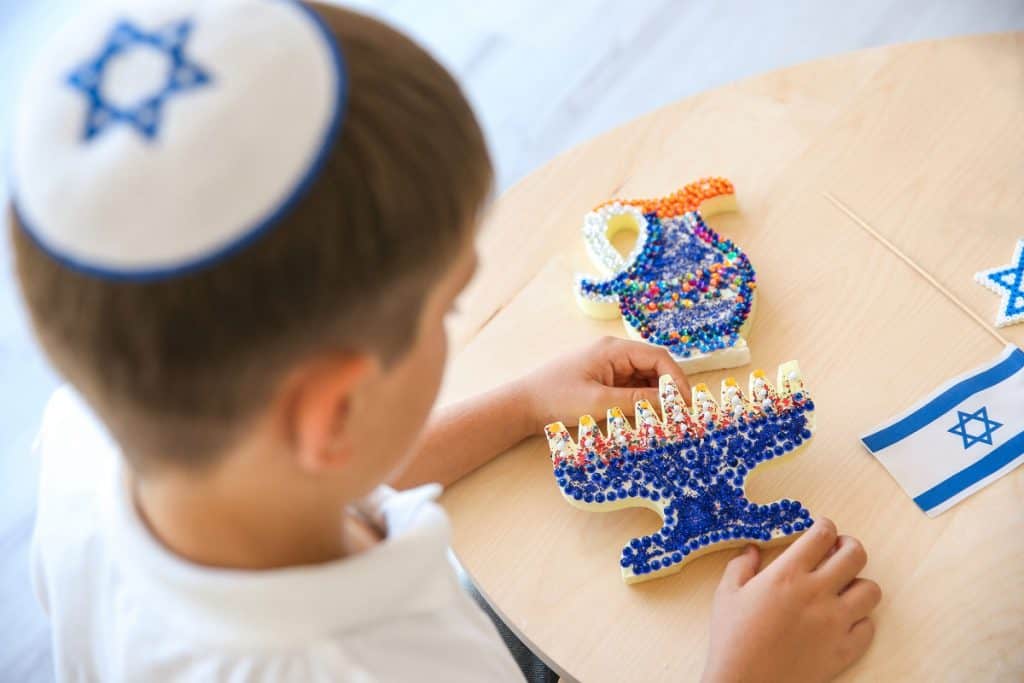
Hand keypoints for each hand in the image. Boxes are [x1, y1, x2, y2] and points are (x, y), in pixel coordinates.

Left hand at [514, 336, 690, 432]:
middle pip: (654, 366)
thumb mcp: (599, 403)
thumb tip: (670, 403)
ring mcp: (608, 365)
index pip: (658, 357)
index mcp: (613, 349)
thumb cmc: (556, 398)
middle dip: (668, 389)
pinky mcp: (602, 379)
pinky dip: (641, 400)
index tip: (686, 403)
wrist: (523, 404)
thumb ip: (636, 401)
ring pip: (644, 378)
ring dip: (655, 397)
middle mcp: (613, 352)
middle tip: (680, 415)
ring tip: (665, 419)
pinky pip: (631, 386)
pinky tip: (645, 417)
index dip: (676, 379)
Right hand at [702, 519, 880, 682]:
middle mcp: (817, 593)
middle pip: (855, 554)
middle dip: (849, 546)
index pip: (822, 534)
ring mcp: (836, 622)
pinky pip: (869, 627)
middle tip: (838, 551)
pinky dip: (860, 620)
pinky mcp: (844, 649)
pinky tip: (843, 620)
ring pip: (871, 590)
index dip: (825, 525)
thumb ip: (742, 566)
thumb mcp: (726, 594)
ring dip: (858, 583)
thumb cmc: (732, 638)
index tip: (821, 528)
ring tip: (844, 588)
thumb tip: (753, 550)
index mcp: (788, 574)